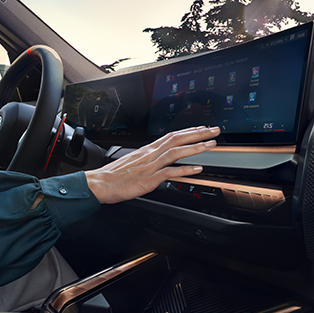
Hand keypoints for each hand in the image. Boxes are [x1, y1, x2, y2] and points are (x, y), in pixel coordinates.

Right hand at [85, 126, 219, 204]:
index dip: (188, 131)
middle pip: (177, 139)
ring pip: (176, 152)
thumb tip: (159, 161)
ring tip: (211, 145)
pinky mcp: (149, 179)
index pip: (171, 136)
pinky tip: (197, 169)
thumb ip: (147, 160)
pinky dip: (185, 170)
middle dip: (198, 134)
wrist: (100, 183)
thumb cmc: (114, 175)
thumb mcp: (133, 163)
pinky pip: (170, 172)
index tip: (201, 129)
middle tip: (214, 130)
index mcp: (146, 150)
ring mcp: (150, 166)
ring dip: (195, 148)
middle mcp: (150, 154)